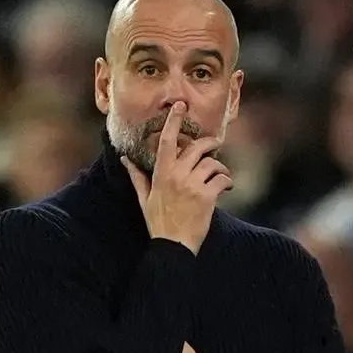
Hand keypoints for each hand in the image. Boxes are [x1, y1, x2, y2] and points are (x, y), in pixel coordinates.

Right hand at [123, 101, 231, 254]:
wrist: (172, 247)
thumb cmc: (158, 223)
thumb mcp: (144, 198)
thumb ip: (136, 176)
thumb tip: (124, 159)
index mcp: (161, 174)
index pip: (168, 141)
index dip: (174, 121)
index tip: (180, 106)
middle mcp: (177, 176)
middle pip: (198, 148)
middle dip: (210, 144)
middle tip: (216, 145)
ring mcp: (193, 186)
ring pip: (213, 164)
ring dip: (220, 168)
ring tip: (221, 176)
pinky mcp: (207, 197)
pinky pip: (222, 180)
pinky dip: (227, 182)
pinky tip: (227, 187)